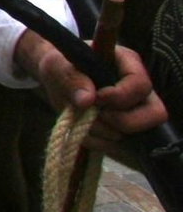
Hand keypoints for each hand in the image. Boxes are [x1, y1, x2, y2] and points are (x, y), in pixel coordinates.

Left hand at [18, 32, 169, 142]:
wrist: (56, 81)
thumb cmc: (60, 66)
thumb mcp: (57, 67)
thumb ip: (71, 79)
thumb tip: (87, 99)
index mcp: (127, 63)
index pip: (140, 84)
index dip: (120, 96)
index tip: (96, 99)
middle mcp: (139, 89)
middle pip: (154, 114)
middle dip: (121, 120)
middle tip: (94, 114)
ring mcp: (137, 112)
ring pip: (139, 134)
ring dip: (105, 133)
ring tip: (81, 120)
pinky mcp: (127, 131)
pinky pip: (123, 147)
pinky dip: (100, 144)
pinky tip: (83, 132)